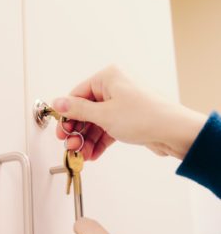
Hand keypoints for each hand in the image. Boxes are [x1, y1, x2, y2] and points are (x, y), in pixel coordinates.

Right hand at [52, 65, 206, 159]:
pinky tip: (93, 155)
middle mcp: (114, 89)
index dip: (67, 115)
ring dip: (87, 140)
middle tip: (71, 146)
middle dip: (78, 131)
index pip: (77, 95)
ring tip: (83, 155)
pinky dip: (99, 142)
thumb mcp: (104, 114)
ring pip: (96, 122)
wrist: (175, 133)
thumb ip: (78, 110)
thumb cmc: (145, 116)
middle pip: (86, 111)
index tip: (61, 131)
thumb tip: (57, 103)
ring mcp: (120, 105)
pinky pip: (107, 129)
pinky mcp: (126, 119)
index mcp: (108, 78)